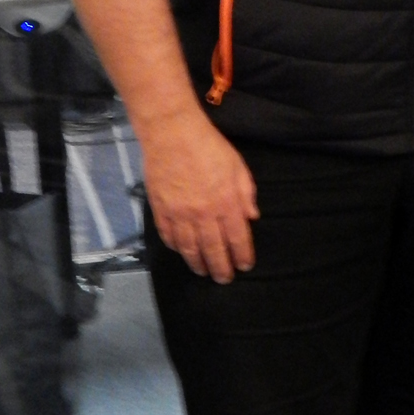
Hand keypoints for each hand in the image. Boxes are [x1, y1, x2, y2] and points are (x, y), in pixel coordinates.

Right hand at [142, 107, 259, 282]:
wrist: (173, 135)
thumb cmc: (210, 147)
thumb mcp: (238, 167)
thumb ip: (246, 194)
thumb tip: (252, 218)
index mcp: (227, 203)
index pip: (238, 238)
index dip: (242, 255)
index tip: (245, 266)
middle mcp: (204, 215)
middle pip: (213, 250)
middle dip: (221, 268)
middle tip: (224, 279)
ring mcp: (180, 215)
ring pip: (190, 249)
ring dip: (198, 263)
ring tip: (203, 272)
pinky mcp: (161, 211)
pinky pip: (169, 237)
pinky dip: (176, 248)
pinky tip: (182, 252)